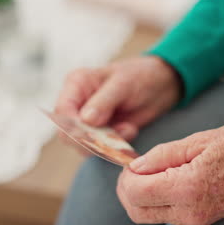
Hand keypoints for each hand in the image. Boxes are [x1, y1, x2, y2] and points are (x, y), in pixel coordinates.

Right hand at [54, 56, 180, 152]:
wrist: (161, 84)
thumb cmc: (140, 76)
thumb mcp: (123, 84)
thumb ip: (103, 101)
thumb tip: (85, 120)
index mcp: (76, 84)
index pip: (62, 112)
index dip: (73, 127)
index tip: (92, 135)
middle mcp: (77, 103)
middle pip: (67, 133)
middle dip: (90, 139)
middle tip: (115, 135)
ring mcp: (88, 120)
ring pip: (82, 145)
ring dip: (106, 143)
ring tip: (127, 128)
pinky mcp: (101, 133)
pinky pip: (100, 148)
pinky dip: (115, 145)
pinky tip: (129, 129)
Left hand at [117, 123, 223, 224]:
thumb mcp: (199, 140)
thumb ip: (162, 155)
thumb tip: (134, 166)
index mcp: (188, 188)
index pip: (136, 192)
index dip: (126, 176)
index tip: (133, 160)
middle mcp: (189, 212)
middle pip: (136, 210)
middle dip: (127, 188)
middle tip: (136, 167)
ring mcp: (195, 221)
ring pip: (146, 215)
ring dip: (139, 195)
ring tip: (152, 171)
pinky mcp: (198, 221)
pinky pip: (163, 215)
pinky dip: (154, 199)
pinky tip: (164, 179)